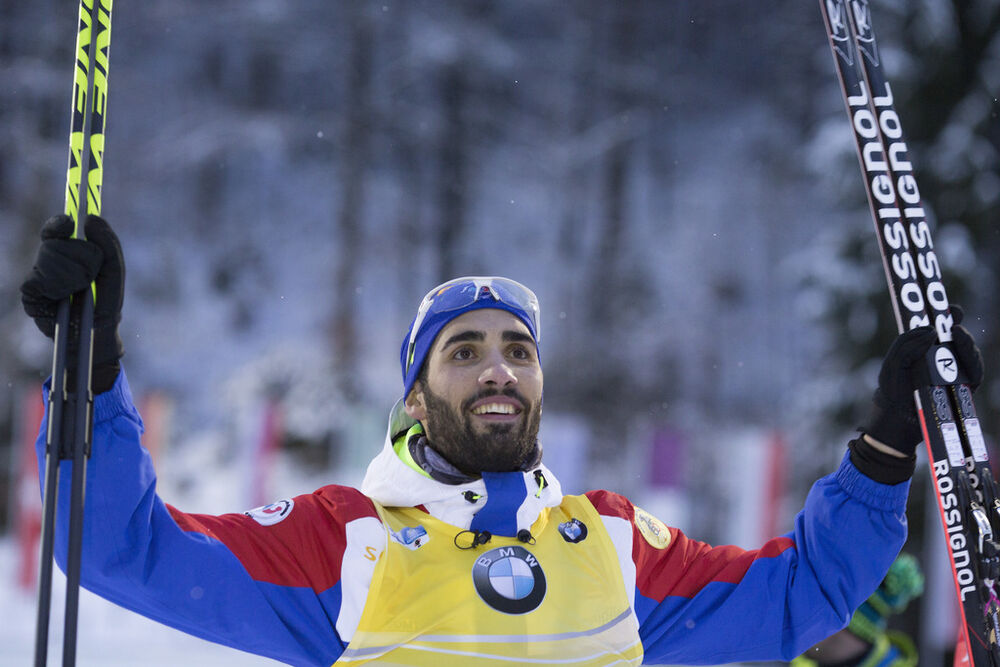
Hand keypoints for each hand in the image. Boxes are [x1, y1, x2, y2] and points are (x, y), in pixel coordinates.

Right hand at [21, 215, 124, 392]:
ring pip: (50, 258)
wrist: (96, 332)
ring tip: (78, 291)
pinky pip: (42, 279)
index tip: (69, 223)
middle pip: (58, 243)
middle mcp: (49, 261)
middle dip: (82, 258)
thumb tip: (91, 218)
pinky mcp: (29, 294)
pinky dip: (60, 288)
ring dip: (73, 275)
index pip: (55, 228)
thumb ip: (108, 245)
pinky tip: (64, 300)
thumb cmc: (106, 301)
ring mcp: (37, 276)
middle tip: (89, 278)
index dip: (59, 223)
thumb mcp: (114, 271)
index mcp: (67, 252)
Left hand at [853, 306, 984, 483]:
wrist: (898, 420)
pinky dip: (974, 363)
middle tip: (955, 323)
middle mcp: (941, 358)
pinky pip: (975, 372)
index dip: (947, 316)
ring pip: (969, 353)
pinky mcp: (964, 387)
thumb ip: (906, 345)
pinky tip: (967, 356)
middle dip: (959, 329)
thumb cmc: (893, 391)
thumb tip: (931, 331)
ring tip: (958, 336)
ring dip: (966, 344)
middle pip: (958, 339)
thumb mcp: (892, 365)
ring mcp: (954, 372)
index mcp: (923, 349)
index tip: (951, 309)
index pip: (939, 329)